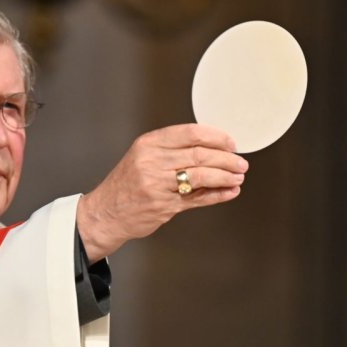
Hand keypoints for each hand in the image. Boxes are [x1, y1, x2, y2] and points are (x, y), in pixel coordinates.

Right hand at [75, 123, 247, 261]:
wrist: (106, 212)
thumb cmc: (127, 183)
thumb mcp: (143, 156)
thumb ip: (173, 151)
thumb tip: (212, 147)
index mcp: (149, 144)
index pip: (190, 133)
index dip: (216, 137)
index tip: (231, 143)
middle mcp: (152, 162)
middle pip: (199, 155)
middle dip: (226, 159)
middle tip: (240, 162)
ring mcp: (157, 185)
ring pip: (201, 176)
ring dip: (225, 177)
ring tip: (238, 177)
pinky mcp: (163, 206)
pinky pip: (198, 199)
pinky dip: (218, 195)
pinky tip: (230, 192)